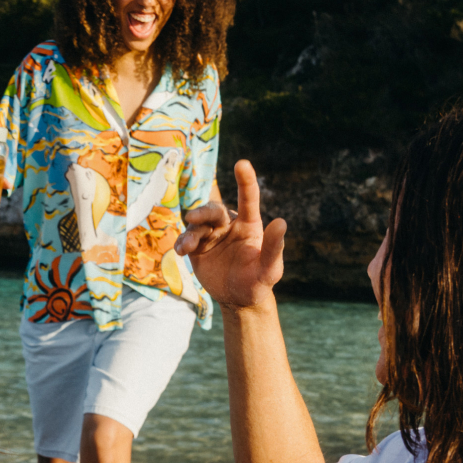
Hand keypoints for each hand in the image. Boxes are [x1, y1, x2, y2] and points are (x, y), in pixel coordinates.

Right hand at [175, 159, 286, 310]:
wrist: (239, 299)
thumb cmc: (259, 282)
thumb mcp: (270, 269)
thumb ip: (274, 248)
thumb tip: (281, 222)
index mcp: (249, 225)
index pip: (247, 198)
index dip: (245, 180)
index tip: (242, 163)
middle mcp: (229, 225)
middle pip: (214, 210)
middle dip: (203, 211)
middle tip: (192, 217)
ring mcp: (212, 235)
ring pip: (197, 224)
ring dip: (190, 232)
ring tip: (186, 247)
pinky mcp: (198, 248)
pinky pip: (186, 240)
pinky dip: (181, 243)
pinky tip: (180, 251)